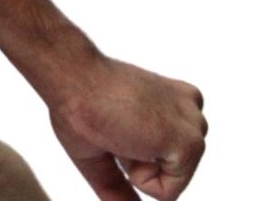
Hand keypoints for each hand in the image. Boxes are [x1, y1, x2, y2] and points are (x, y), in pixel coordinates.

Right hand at [46, 55, 206, 198]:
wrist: (72, 77)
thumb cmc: (80, 102)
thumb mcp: (103, 149)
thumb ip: (120, 186)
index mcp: (176, 104)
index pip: (167, 157)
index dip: (130, 153)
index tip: (114, 121)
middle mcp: (191, 110)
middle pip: (170, 170)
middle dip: (135, 162)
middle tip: (115, 127)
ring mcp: (193, 126)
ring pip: (170, 182)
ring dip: (137, 168)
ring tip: (120, 130)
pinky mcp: (190, 143)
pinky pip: (168, 192)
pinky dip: (140, 177)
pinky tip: (127, 139)